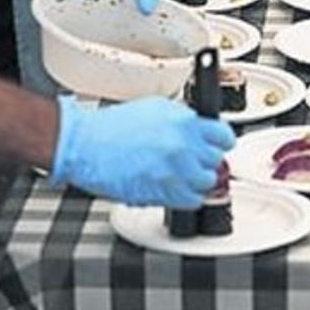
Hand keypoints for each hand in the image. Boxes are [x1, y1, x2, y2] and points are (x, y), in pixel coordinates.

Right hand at [50, 96, 235, 207]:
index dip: (222, 141)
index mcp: (183, 121)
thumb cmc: (113, 127)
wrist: (86, 145)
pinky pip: (190, 201)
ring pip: (206, 182)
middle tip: (194, 159)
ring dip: (197, 180)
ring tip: (183, 174)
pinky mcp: (162, 192)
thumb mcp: (156, 109)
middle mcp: (182, 145)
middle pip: (217, 160)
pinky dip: (186, 197)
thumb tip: (199, 128)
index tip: (219, 144)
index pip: (224, 135)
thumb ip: (182, 119)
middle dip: (207, 160)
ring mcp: (173, 170)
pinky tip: (175, 187)